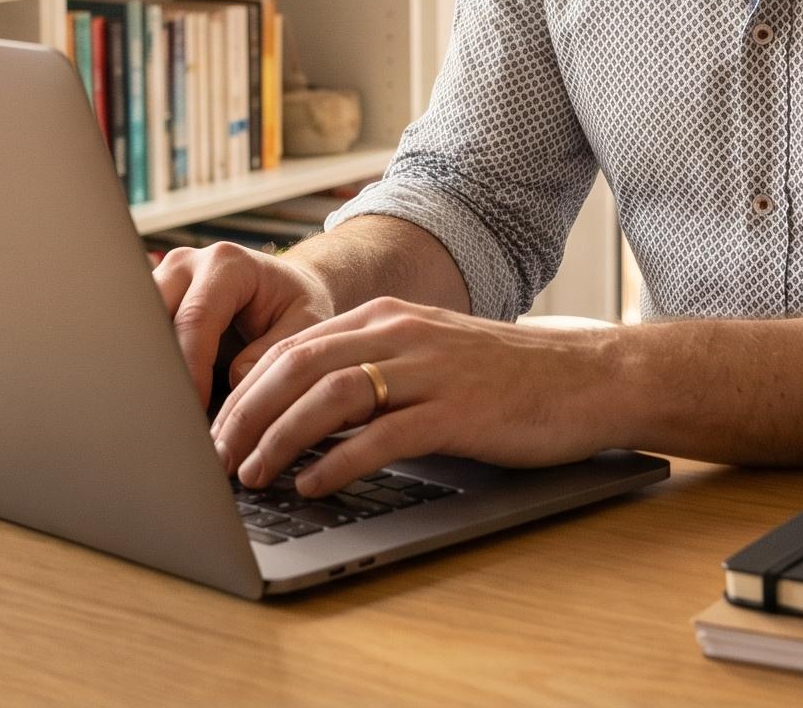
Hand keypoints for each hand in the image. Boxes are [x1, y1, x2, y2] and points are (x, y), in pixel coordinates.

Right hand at [154, 241, 337, 409]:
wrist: (287, 289)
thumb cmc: (297, 306)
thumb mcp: (306, 324)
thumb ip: (273, 350)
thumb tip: (235, 378)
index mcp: (226, 264)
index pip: (195, 318)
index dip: (190, 368)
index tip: (194, 407)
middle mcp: (187, 264)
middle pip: (151, 317)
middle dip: (158, 366)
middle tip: (170, 413)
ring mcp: (164, 280)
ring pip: (135, 325)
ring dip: (146, 365)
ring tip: (162, 409)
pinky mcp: (152, 300)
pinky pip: (138, 334)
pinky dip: (145, 364)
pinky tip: (159, 395)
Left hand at [211, 298, 620, 498]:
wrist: (589, 379)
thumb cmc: (507, 378)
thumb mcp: (429, 357)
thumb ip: (372, 372)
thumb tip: (303, 416)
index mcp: (386, 317)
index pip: (292, 347)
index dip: (243, 388)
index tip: (212, 427)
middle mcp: (400, 334)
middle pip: (297, 366)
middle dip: (244, 413)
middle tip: (214, 456)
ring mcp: (429, 370)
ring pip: (329, 396)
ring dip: (279, 438)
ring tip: (251, 474)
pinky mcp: (457, 411)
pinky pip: (382, 435)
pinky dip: (338, 462)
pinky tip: (314, 485)